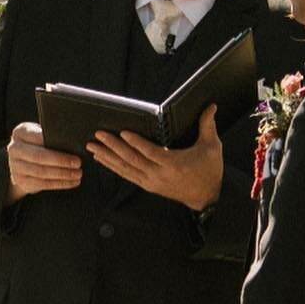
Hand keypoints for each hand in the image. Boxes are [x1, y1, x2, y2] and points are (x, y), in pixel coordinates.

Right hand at [7, 121, 81, 202]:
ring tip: (78, 174)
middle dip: (61, 161)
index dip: (55, 142)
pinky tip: (72, 182)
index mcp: (20, 133)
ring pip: (41, 172)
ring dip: (63, 174)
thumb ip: (52, 136)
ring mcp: (15, 166)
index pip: (38, 137)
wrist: (23, 160)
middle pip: (39, 156)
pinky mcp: (20, 181)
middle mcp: (14, 149)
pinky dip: (60, 184)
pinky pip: (42, 184)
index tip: (73, 147)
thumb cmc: (38, 144)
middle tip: (78, 163)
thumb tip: (74, 141)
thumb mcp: (41, 135)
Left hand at [86, 103, 222, 211]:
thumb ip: (207, 125)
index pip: (150, 152)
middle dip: (113, 147)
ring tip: (93, 147)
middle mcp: (159, 175)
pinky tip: (102, 159)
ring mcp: (151, 182)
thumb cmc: (209, 170)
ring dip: (107, 157)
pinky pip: (127, 175)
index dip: (136, 143)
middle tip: (99, 135)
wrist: (207, 197)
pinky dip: (113, 167)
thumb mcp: (212, 147)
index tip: (123, 132)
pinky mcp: (148, 186)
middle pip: (132, 160)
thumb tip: (210, 106)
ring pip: (125, 169)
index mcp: (174, 164)